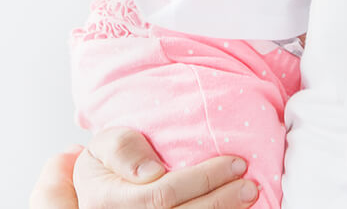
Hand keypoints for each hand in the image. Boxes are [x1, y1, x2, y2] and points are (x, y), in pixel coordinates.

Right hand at [33, 127, 257, 208]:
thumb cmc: (108, 165)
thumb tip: (152, 171)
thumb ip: (123, 150)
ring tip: (248, 197)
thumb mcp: (103, 145)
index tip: (234, 162)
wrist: (96, 194)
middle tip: (250, 184)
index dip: (203, 180)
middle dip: (221, 201)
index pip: (163, 193)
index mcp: (111, 200)